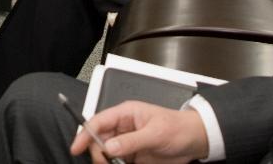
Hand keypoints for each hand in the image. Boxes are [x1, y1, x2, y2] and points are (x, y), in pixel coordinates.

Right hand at [72, 100, 208, 162]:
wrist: (195, 142)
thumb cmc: (177, 129)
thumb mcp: (155, 134)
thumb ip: (131, 141)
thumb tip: (108, 148)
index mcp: (126, 114)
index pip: (99, 122)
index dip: (85, 133)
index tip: (76, 148)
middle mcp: (123, 128)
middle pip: (98, 141)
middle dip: (98, 153)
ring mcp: (127, 143)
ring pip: (106, 154)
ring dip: (106, 163)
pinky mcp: (132, 157)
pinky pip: (117, 163)